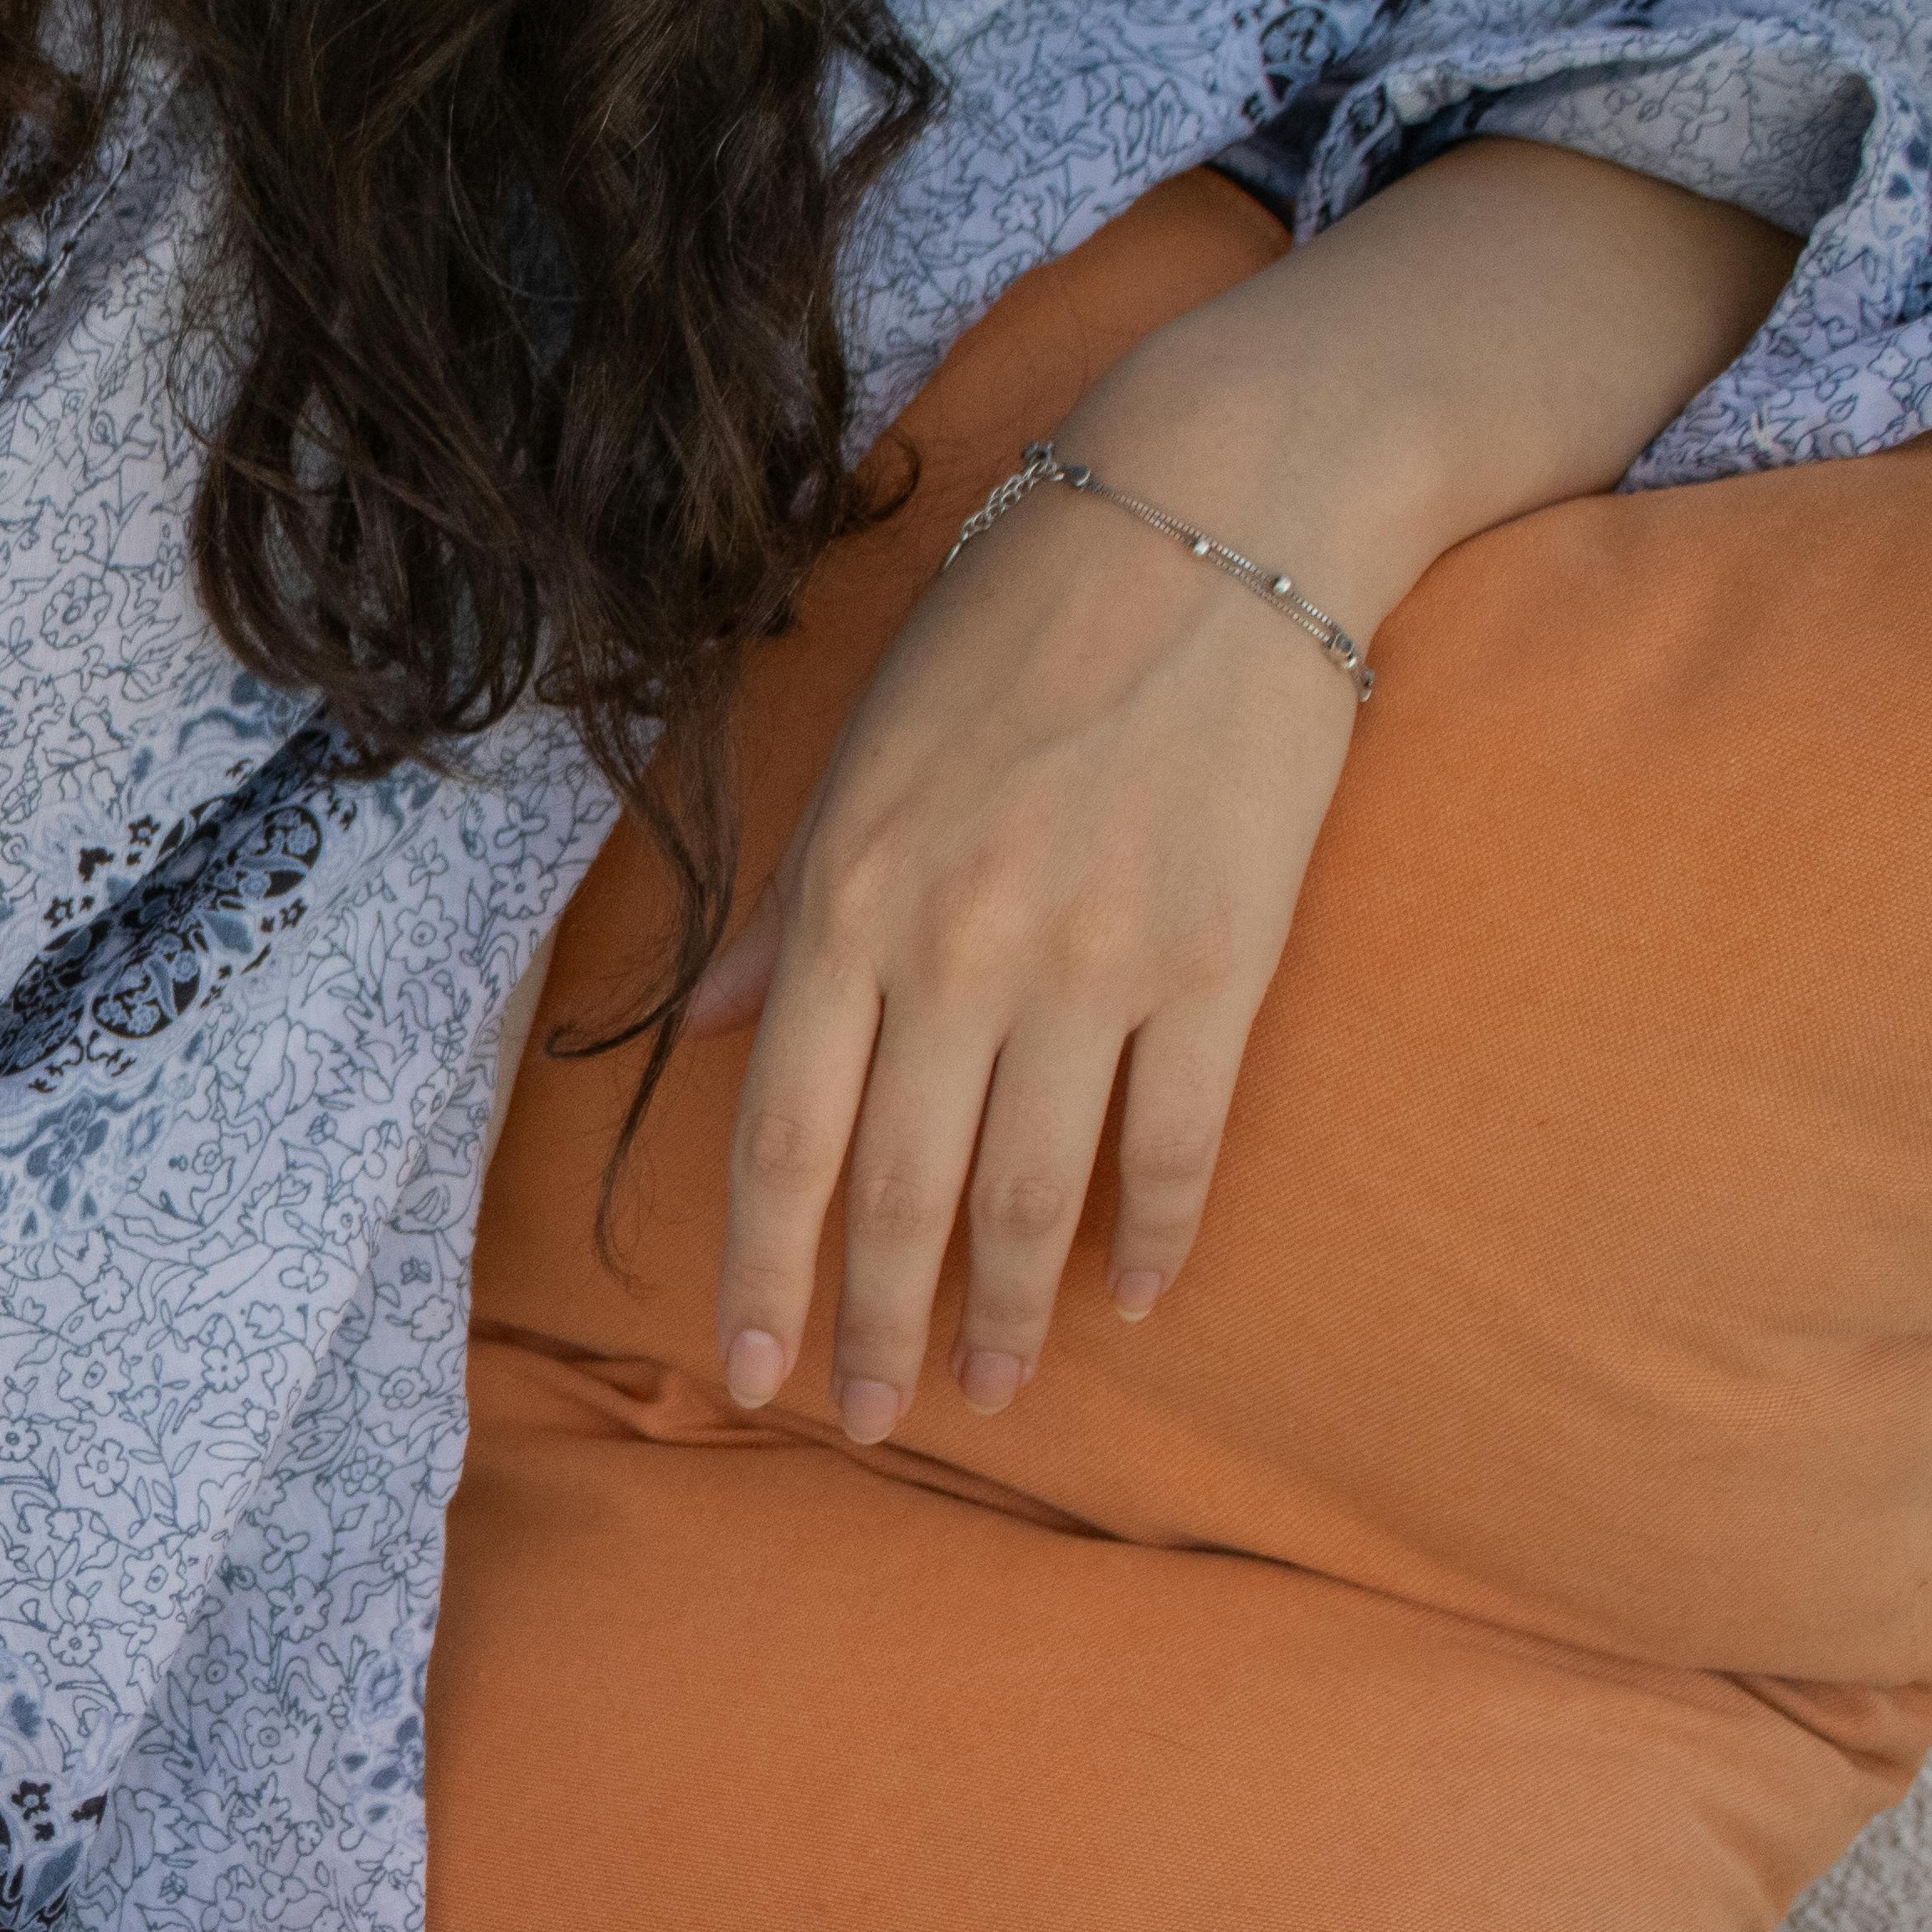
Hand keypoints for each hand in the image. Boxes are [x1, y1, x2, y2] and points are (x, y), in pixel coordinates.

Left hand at [702, 378, 1365, 1440]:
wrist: (1214, 510)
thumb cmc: (1011, 630)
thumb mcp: (856, 761)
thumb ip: (786, 913)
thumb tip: (713, 1030)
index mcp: (849, 906)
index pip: (784, 1142)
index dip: (762, 1276)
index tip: (751, 1379)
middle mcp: (958, 953)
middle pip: (901, 1196)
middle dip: (875, 1329)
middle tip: (872, 1420)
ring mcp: (1093, 962)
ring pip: (1032, 1194)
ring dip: (1004, 1312)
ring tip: (986, 1389)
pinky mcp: (1219, 955)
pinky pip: (1177, 1139)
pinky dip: (1155, 1234)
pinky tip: (1136, 1297)